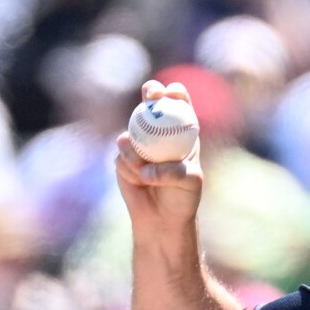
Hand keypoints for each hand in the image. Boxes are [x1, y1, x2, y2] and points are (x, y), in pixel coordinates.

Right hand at [115, 81, 203, 232]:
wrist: (162, 217)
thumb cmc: (183, 197)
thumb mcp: (189, 182)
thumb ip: (173, 171)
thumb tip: (147, 167)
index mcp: (183, 134)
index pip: (181, 106)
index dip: (176, 94)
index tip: (172, 92)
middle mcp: (160, 135)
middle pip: (153, 104)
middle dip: (151, 92)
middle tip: (150, 96)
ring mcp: (140, 144)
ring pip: (131, 134)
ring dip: (136, 152)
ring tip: (145, 173)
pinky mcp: (123, 158)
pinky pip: (121, 156)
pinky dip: (129, 168)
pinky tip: (139, 180)